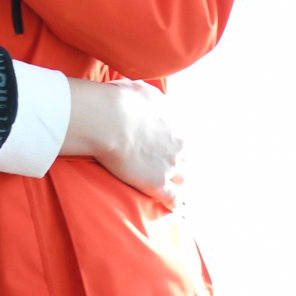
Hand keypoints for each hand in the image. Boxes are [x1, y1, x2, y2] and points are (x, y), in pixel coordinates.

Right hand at [60, 79, 185, 209]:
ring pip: (183, 178)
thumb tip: (146, 96)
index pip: (185, 136)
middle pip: (188, 158)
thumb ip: (149, 96)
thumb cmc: (119, 100)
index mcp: (177, 121)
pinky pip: (172, 199)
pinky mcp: (157, 183)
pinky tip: (168, 206)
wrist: (108, 119)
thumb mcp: (140, 89)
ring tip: (169, 187)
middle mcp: (179, 143)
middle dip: (180, 163)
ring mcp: (170, 165)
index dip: (176, 143)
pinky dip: (172, 203)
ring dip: (177, 182)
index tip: (168, 147)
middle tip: (170, 168)